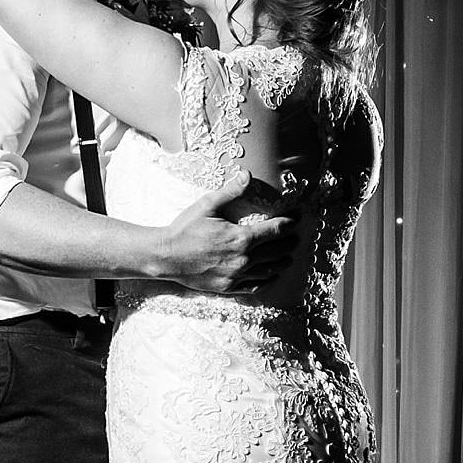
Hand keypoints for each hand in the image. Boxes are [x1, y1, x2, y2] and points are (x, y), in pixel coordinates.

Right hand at [155, 177, 296, 293]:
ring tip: (289, 257)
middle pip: (277, 251)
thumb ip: (231, 191)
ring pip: (269, 271)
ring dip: (282, 262)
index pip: (275, 230)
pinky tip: (272, 276)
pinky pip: (255, 286)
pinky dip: (268, 281)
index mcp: (241, 238)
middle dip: (289, 243)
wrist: (166, 257)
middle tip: (296, 237)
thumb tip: (247, 175)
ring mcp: (236, 276)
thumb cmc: (185, 229)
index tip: (296, 218)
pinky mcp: (228, 287)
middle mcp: (243, 260)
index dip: (289, 223)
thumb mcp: (207, 205)